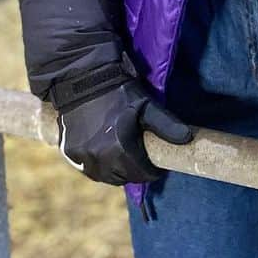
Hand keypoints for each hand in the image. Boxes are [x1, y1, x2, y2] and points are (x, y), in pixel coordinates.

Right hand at [54, 63, 192, 185]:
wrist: (85, 80)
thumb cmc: (120, 92)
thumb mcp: (148, 106)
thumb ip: (167, 126)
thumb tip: (187, 140)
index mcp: (120, 149)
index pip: (142, 173)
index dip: (153, 171)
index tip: (158, 165)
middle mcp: (100, 158)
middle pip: (123, 178)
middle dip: (136, 172)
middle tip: (143, 160)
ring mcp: (82, 158)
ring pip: (105, 177)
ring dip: (117, 172)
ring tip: (126, 159)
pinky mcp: (70, 153)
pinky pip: (89, 169)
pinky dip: (100, 167)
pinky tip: (107, 156)